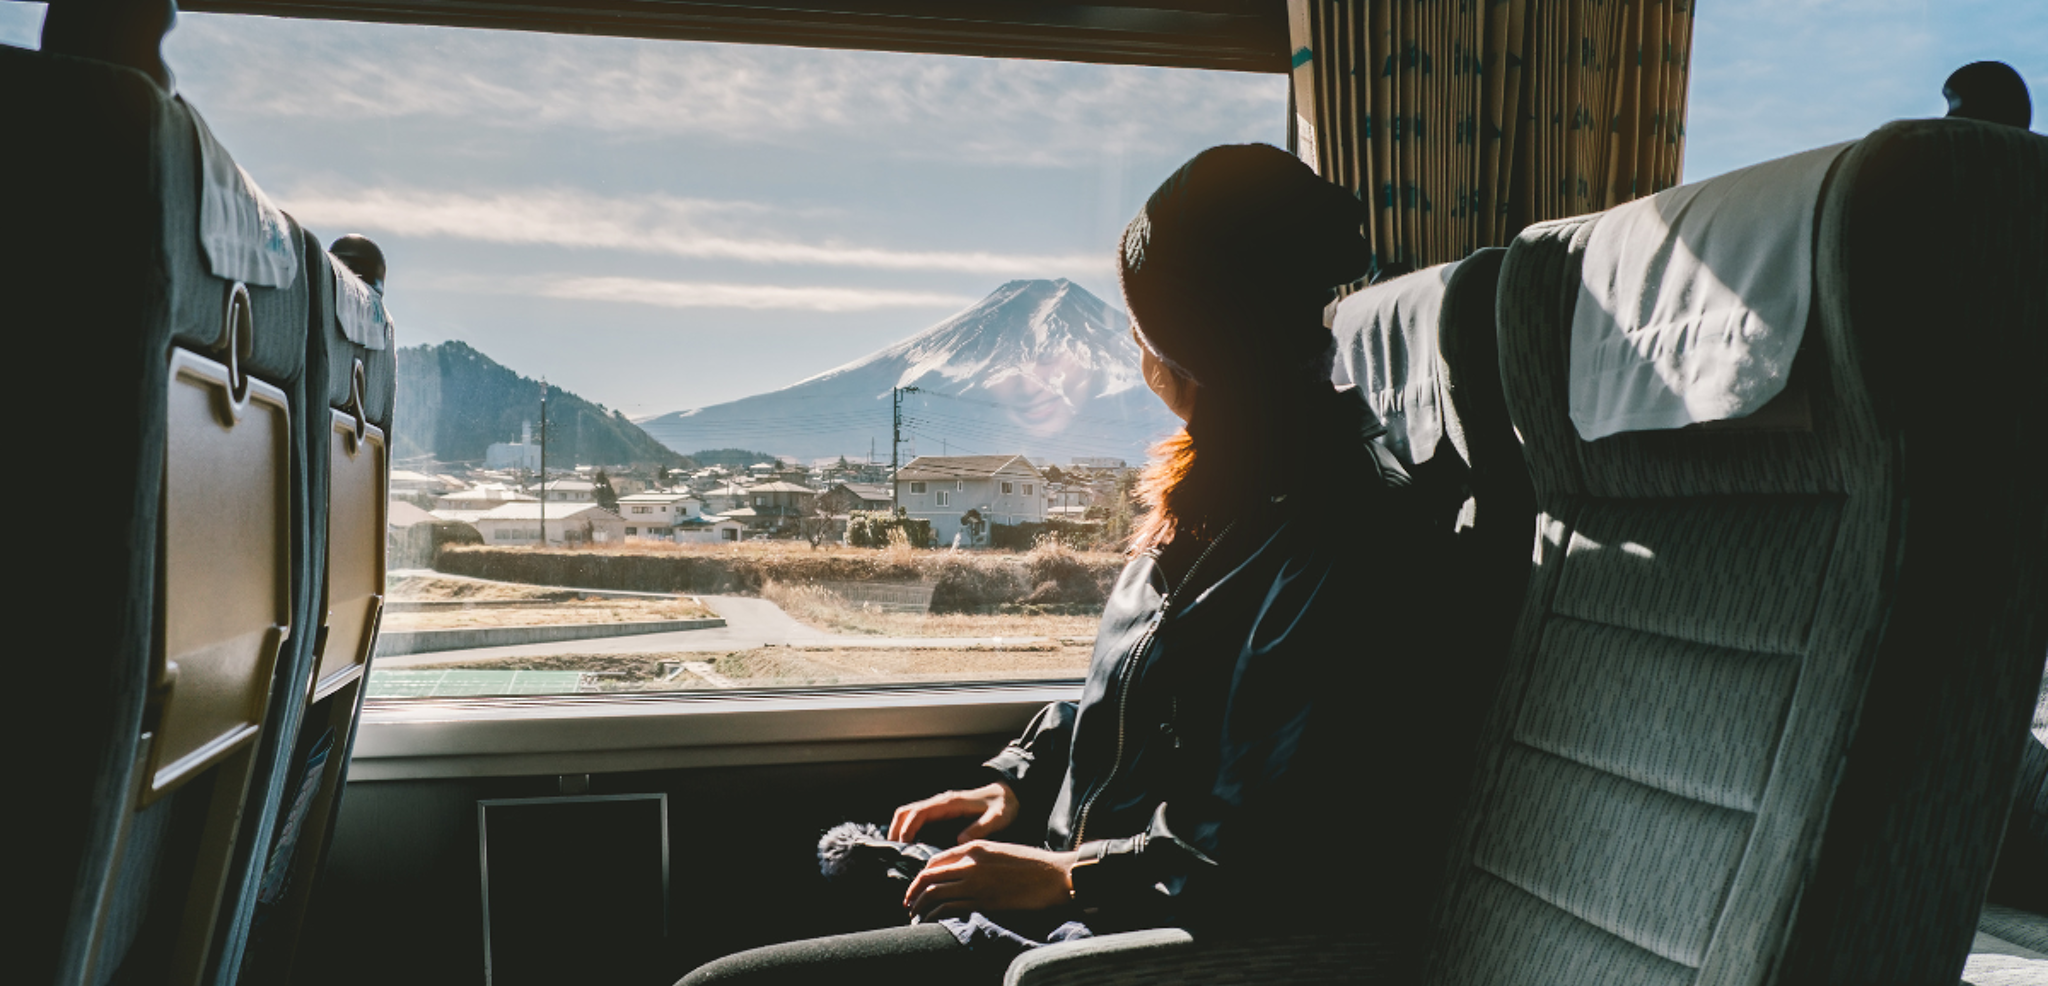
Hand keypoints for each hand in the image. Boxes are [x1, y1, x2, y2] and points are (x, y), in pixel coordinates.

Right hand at [890, 782, 1019, 843]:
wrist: (1009, 794)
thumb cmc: (1003, 806)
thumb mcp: (997, 818)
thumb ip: (979, 828)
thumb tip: (958, 841)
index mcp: (949, 803)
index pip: (919, 813)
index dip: (907, 829)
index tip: (902, 847)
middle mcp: (940, 803)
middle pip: (906, 812)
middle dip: (895, 830)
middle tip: (893, 854)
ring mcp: (939, 807)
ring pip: (908, 815)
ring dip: (898, 830)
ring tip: (897, 854)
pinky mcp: (941, 813)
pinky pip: (917, 819)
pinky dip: (907, 830)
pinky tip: (910, 848)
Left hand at [904, 841, 1079, 920]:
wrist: (1054, 876)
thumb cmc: (1032, 864)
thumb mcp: (1000, 851)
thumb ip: (978, 858)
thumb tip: (960, 871)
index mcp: (975, 848)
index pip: (936, 860)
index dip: (922, 875)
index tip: (918, 887)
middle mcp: (971, 863)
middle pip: (929, 876)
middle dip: (914, 891)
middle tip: (909, 903)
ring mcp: (976, 883)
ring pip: (934, 893)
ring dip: (920, 905)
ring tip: (915, 915)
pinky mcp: (984, 902)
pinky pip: (949, 908)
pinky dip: (934, 914)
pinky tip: (932, 920)